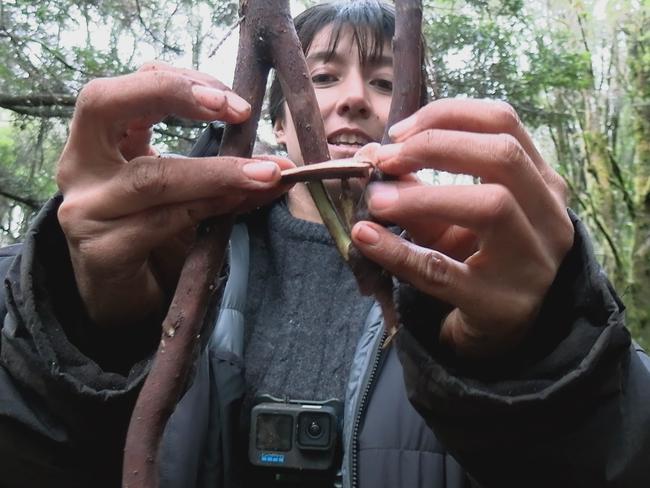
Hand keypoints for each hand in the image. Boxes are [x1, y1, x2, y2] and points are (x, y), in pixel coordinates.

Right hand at [57, 62, 293, 328]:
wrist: (120, 296)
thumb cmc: (151, 231)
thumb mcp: (178, 189)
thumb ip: (215, 169)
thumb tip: (278, 165)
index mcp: (96, 140)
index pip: (125, 87)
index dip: (178, 82)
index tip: (234, 101)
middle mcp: (79, 166)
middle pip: (104, 104)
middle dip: (174, 95)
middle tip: (238, 110)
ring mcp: (85, 209)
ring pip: (151, 177)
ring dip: (218, 171)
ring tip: (265, 173)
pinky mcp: (101, 252)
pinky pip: (161, 224)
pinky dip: (209, 209)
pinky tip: (240, 202)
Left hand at [351, 99, 573, 357]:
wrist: (498, 328)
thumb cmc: (476, 257)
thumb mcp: (451, 215)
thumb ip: (418, 184)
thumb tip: (369, 155)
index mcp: (541, 182)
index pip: (503, 122)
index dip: (446, 115)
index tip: (398, 132)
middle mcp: (550, 217)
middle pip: (503, 155)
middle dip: (436, 146)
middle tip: (386, 159)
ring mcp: (532, 263)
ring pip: (492, 207)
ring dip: (424, 195)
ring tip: (377, 199)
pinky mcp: (500, 305)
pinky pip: (444, 272)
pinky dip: (399, 251)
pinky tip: (366, 236)